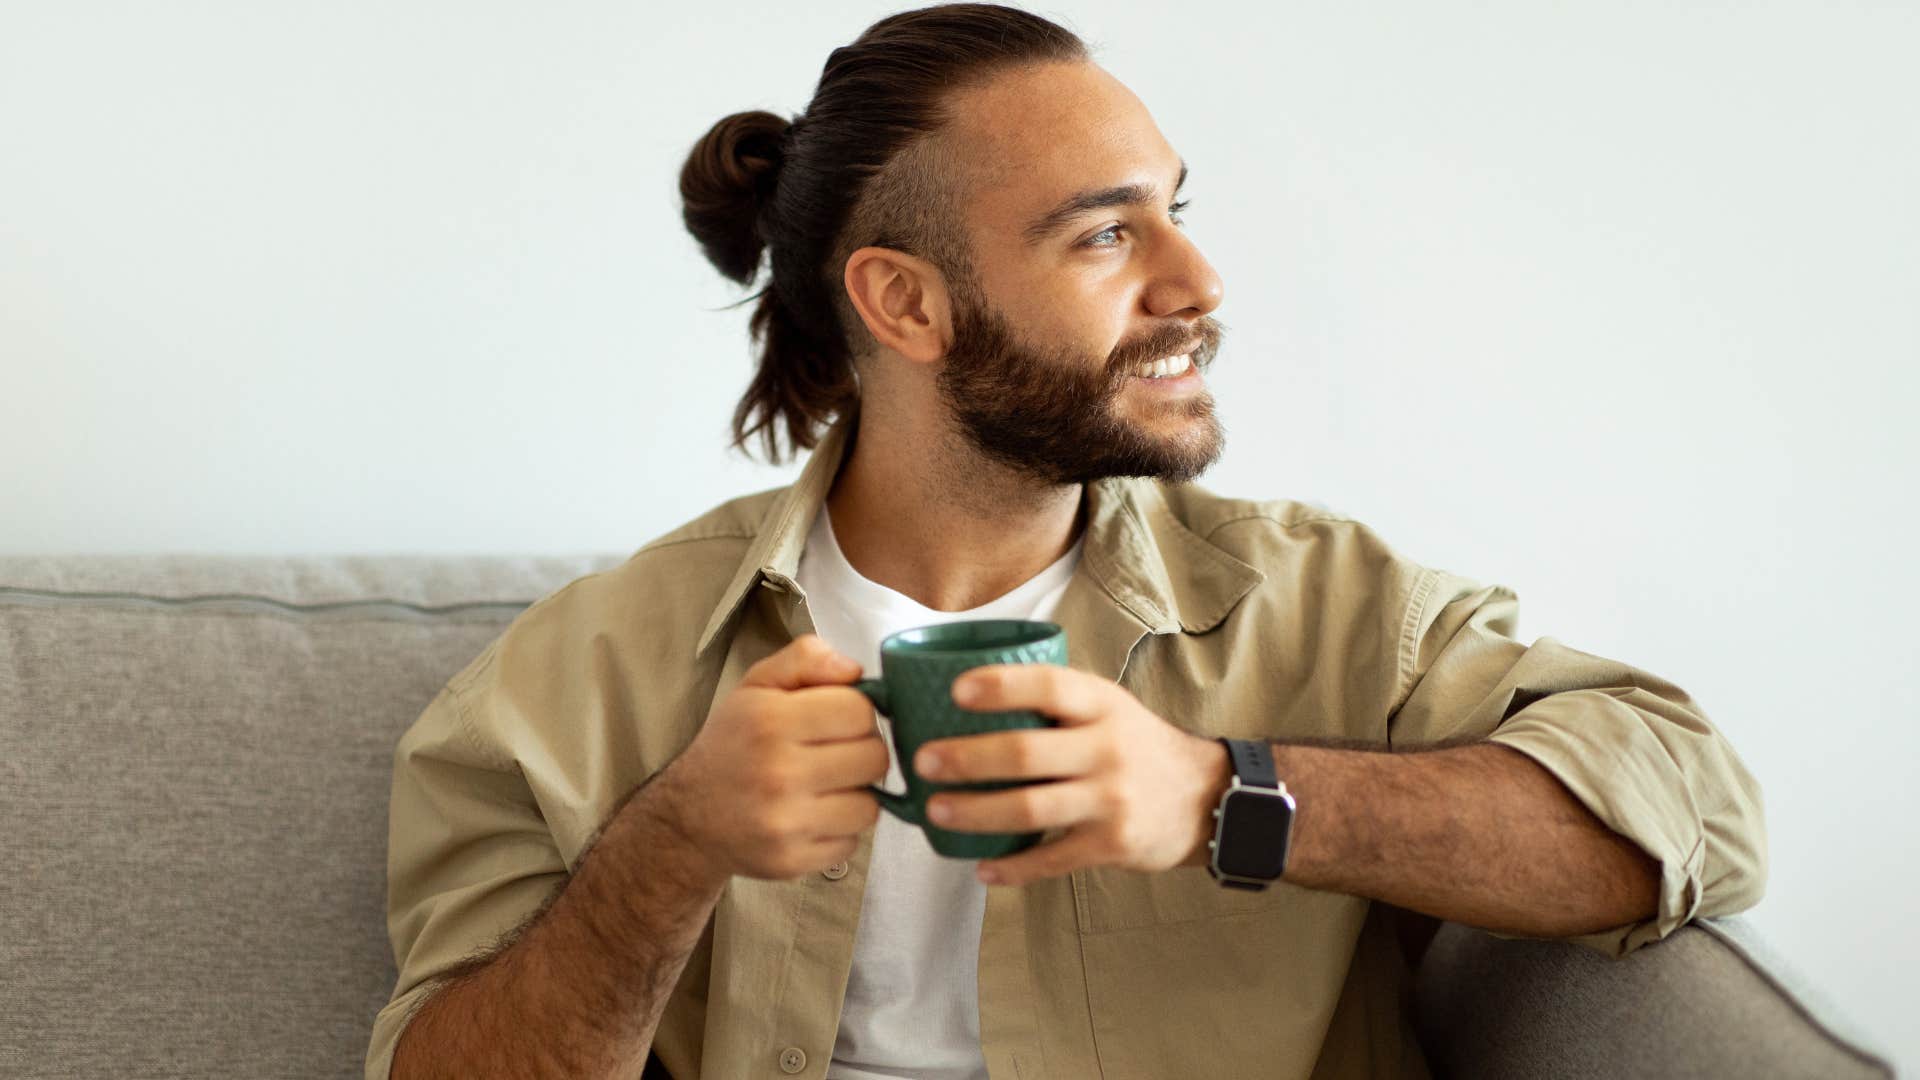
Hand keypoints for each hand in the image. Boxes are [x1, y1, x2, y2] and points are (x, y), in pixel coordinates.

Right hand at [648, 635, 888, 881]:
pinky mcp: (790, 860)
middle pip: (874, 757)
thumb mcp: (758, 685)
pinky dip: (839, 830)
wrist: (688, 817)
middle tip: (833, 753)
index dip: (856, 712)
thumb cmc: (734, 743)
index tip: (836, 719)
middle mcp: (777, 772)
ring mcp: (784, 822)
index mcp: (770, 720)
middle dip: (861, 751)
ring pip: (870, 805)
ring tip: (825, 786)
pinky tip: (812, 816)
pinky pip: (852, 842)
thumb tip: (856, 671)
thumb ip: (807, 659)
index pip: (860, 711)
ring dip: (854, 794)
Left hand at [915, 664, 1231, 887]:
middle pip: (1025, 753)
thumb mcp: (1108, 707)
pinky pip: (1051, 859)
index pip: (1048, 686)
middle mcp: (1106, 748)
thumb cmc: (1136, 745)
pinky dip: (1012, 868)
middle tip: (924, 760)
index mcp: (1101, 705)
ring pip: (1030, 809)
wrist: (1205, 797)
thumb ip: (1055, 702)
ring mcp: (1110, 798)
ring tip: (936, 810)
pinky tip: (981, 869)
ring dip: (975, 812)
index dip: (1001, 687)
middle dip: (967, 759)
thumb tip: (967, 694)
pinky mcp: (1112, 844)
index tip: (955, 691)